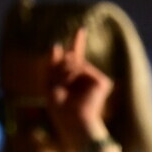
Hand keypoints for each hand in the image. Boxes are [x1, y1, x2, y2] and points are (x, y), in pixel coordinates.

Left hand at [46, 28, 113, 150]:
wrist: (74, 122)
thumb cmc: (60, 110)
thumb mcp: (49, 85)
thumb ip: (52, 64)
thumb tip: (56, 44)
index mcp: (75, 79)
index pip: (76, 56)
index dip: (78, 42)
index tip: (81, 29)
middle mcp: (86, 76)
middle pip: (70, 59)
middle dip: (59, 70)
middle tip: (58, 88)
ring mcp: (95, 78)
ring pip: (75, 62)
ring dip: (64, 73)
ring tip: (64, 89)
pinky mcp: (102, 82)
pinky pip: (83, 68)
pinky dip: (74, 75)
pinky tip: (75, 89)